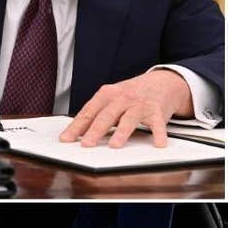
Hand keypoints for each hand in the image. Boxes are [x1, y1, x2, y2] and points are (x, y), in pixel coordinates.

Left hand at [59, 70, 191, 147]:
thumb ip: (97, 113)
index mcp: (106, 94)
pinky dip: (158, 134)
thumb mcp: (111, 98)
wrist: (161, 82)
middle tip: (86, 144)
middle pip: (106, 115)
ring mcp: (140, 104)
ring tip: (114, 145)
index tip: (66, 139)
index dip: (76, 126)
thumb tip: (78, 133)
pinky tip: (157, 144)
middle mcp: (122, 98)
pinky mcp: (157, 111)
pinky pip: (157, 124)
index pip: (88, 112)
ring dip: (121, 132)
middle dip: (94, 130)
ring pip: (128, 119)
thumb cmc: (131, 94)